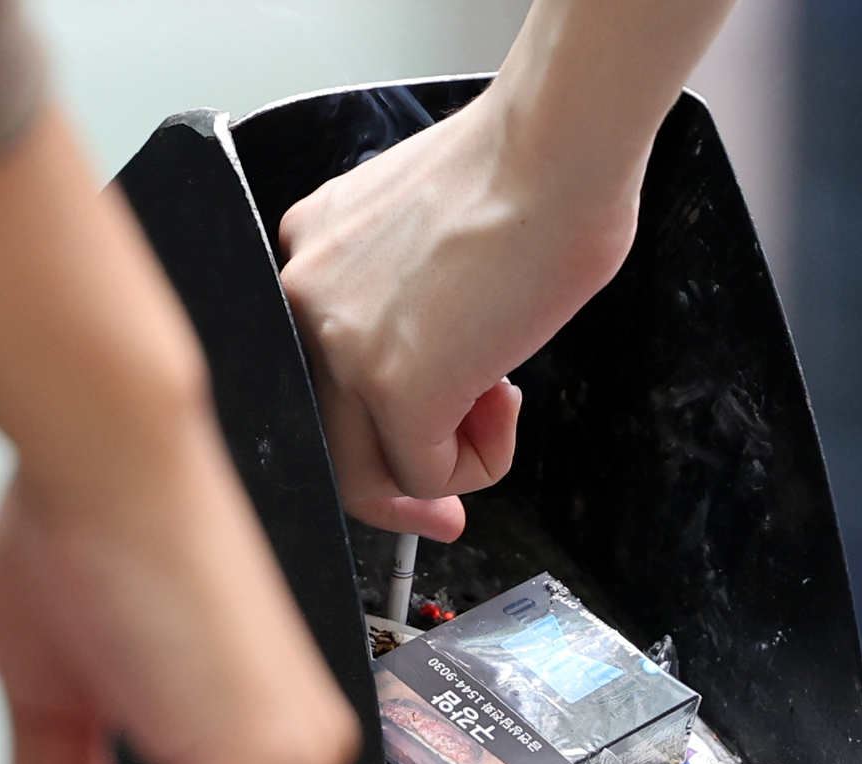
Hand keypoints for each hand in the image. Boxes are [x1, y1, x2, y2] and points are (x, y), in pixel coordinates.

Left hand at [278, 85, 636, 540]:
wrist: (557, 151)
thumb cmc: (529, 174)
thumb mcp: (432, 241)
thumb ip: (412, 303)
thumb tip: (442, 369)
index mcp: (313, 251)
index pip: (319, 374)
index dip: (371, 427)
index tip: (412, 457)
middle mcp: (304, 298)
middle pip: (330, 438)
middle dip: (397, 489)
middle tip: (446, 514)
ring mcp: (340, 345)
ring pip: (369, 471)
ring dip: (447, 467)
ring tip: (500, 415)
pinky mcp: (392, 387)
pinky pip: (426, 475)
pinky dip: (479, 465)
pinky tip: (507, 406)